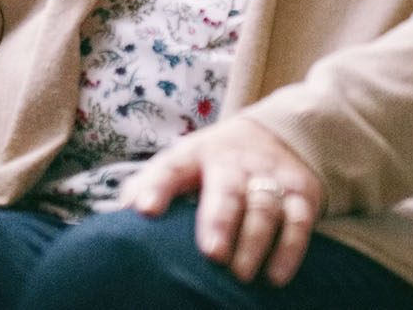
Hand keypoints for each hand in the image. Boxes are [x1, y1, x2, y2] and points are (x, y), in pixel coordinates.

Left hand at [114, 116, 323, 287]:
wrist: (279, 135)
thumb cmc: (213, 164)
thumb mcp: (182, 163)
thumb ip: (147, 187)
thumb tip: (111, 220)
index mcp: (195, 155)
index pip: (171, 167)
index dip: (156, 186)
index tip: (143, 210)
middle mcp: (233, 164)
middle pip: (225, 188)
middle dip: (219, 220)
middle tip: (211, 253)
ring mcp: (269, 178)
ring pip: (263, 207)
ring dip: (253, 241)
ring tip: (239, 274)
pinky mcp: (301, 195)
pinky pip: (298, 222)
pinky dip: (289, 250)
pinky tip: (275, 276)